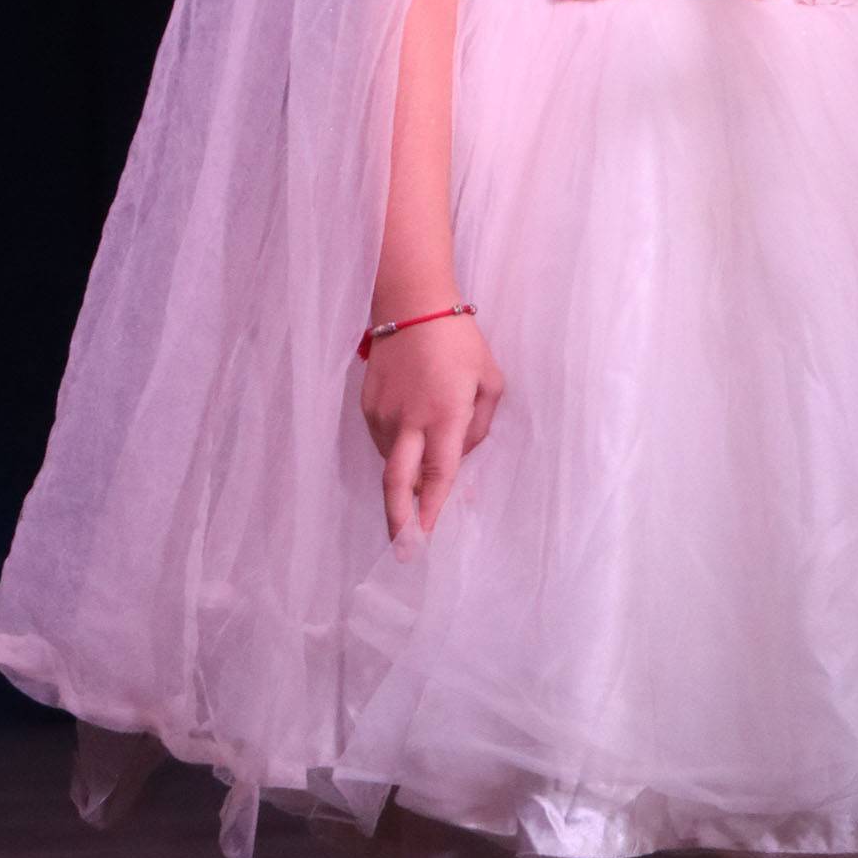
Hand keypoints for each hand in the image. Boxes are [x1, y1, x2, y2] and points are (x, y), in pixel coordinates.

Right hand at [360, 312, 503, 538]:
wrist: (411, 306)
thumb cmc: (459, 342)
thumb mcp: (490, 381)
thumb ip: (480, 425)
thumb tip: (461, 456)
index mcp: (443, 415)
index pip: (438, 474)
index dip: (431, 511)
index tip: (426, 539)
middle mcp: (409, 421)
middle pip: (396, 483)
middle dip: (398, 520)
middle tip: (402, 550)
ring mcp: (383, 414)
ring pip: (393, 462)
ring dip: (407, 476)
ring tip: (423, 468)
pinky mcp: (367, 405)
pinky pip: (384, 441)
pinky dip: (399, 450)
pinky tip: (412, 434)